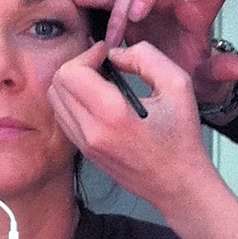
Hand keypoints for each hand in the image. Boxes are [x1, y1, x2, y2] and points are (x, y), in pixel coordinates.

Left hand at [49, 40, 212, 222]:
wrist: (177, 184)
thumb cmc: (181, 139)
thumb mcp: (178, 85)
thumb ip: (146, 58)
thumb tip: (115, 53)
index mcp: (113, 115)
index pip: (71, 73)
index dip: (87, 54)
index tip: (106, 54)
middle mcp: (92, 132)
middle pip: (58, 84)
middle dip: (78, 66)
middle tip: (102, 66)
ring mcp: (85, 145)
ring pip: (56, 100)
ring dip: (74, 83)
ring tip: (100, 82)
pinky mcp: (85, 152)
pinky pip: (63, 117)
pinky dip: (74, 101)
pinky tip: (98, 100)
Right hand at [71, 0, 237, 103]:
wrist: (172, 86)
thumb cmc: (193, 77)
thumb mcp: (210, 80)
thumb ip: (224, 71)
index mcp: (204, 11)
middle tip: (137, 15)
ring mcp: (154, 2)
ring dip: (122, 8)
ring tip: (111, 40)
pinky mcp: (131, 11)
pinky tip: (80, 0)